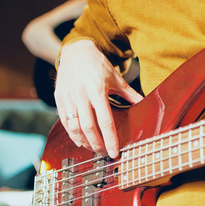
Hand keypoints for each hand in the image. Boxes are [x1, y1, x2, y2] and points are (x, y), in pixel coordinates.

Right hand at [54, 40, 142, 157]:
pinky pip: (65, 122)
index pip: (105, 121)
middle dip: (97, 144)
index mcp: (98, 90)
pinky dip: (73, 134)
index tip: (114, 152)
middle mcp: (81, 95)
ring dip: (84, 141)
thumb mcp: (116, 78)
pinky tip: (81, 140)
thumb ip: (129, 93)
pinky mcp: (60, 100)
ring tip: (93, 148)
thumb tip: (145, 103)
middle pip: (89, 128)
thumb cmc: (97, 65)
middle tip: (104, 154)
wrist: (76, 51)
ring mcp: (68, 98)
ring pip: (75, 127)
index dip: (110, 139)